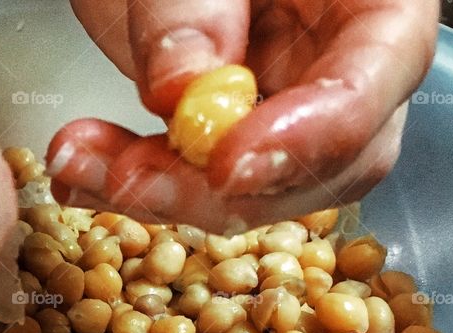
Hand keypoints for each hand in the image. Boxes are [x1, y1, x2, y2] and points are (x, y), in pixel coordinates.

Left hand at [47, 0, 437, 231]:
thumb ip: (189, 3)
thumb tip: (182, 90)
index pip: (376, 80)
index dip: (309, 136)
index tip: (228, 166)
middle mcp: (340, 64)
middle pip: (320, 163)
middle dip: (218, 189)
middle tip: (131, 178)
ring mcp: (285, 106)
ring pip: (250, 191)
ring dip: (158, 193)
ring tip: (77, 162)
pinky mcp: (228, 133)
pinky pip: (192, 181)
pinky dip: (131, 183)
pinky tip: (79, 171)